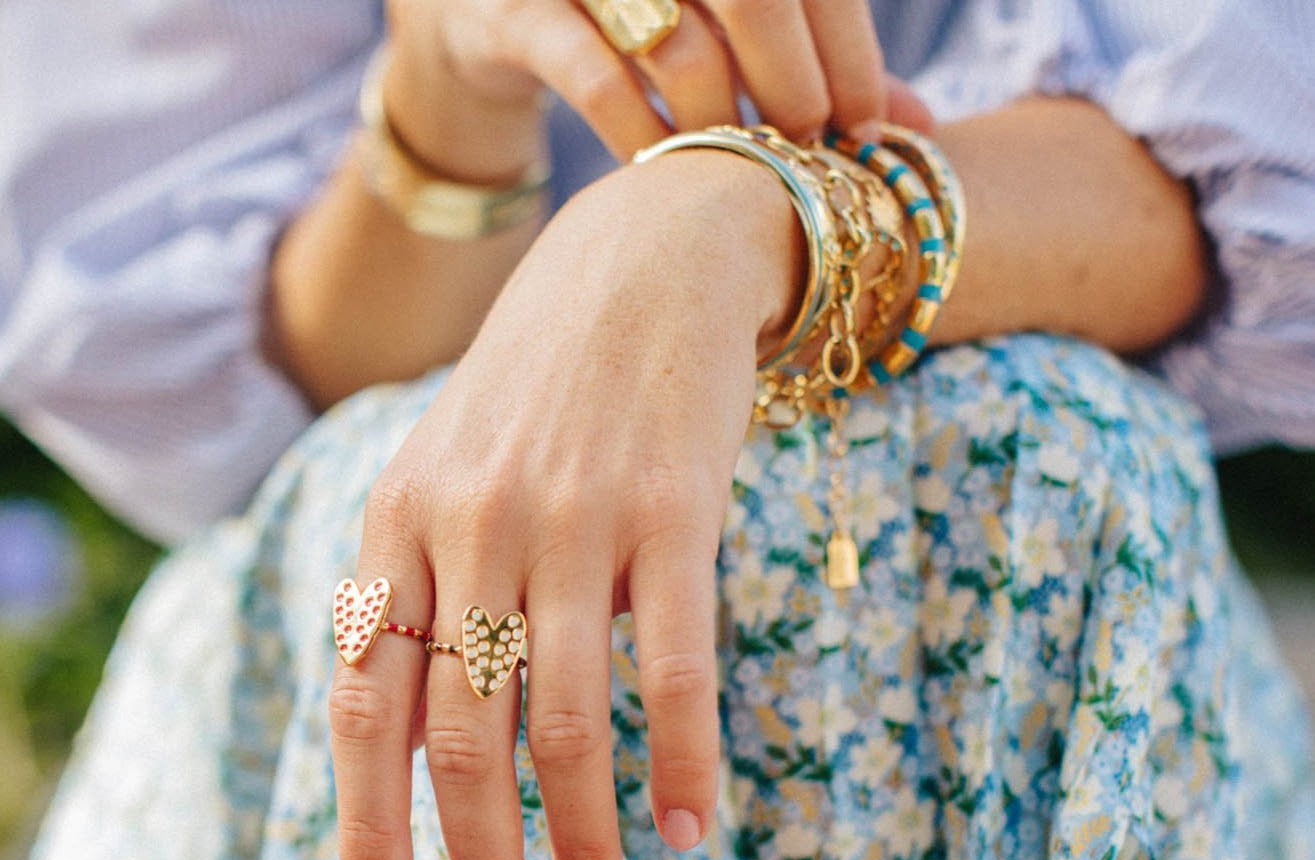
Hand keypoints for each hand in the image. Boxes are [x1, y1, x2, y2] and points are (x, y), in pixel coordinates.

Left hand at [330, 150, 805, 859]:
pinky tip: (696, 831)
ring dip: (577, 832)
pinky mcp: (671, 512)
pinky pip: (672, 668)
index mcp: (398, 523)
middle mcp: (470, 528)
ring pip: (561, 717)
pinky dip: (681, 762)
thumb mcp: (445, 467)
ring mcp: (571, 521)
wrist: (646, 260)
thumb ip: (419, 578)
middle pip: (458, 734)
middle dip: (474, 857)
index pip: (363, 699)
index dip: (367, 819)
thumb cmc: (544, 387)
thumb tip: (415, 730)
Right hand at [385, 0, 932, 168]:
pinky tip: (663, 173)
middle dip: (793, 85)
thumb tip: (921, 131)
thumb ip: (818, 63)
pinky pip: (595, 78)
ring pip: (678, 42)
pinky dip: (639, 135)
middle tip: (806, 151)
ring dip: (722, 122)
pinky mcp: (515, 11)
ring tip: (739, 168)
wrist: (485, 12)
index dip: (853, 49)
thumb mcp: (729, 30)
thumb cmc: (636, 22)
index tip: (871, 128)